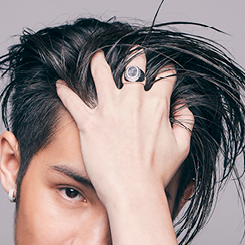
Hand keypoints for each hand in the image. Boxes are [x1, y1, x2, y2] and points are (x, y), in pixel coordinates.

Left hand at [56, 50, 193, 208]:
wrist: (133, 190)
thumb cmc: (157, 173)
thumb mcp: (182, 146)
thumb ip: (185, 121)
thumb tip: (183, 105)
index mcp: (157, 104)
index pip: (164, 75)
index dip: (165, 71)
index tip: (162, 72)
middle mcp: (132, 100)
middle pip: (134, 64)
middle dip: (134, 56)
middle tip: (131, 55)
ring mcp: (109, 110)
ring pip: (100, 72)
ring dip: (97, 61)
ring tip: (94, 56)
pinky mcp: (89, 123)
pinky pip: (72, 100)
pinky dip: (64, 90)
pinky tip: (59, 84)